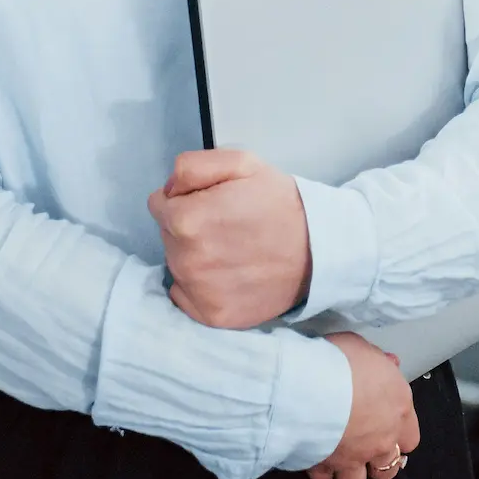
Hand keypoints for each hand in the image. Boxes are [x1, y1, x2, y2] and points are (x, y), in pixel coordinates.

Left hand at [149, 149, 310, 328]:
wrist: (319, 249)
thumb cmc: (280, 204)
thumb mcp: (242, 163)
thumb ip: (192, 166)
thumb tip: (168, 189)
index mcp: (186, 219)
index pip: (159, 203)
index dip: (186, 198)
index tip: (212, 203)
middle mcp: (185, 260)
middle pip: (166, 235)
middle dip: (189, 226)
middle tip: (227, 225)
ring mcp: (198, 292)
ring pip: (176, 264)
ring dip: (194, 255)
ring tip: (232, 249)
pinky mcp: (211, 315)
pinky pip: (185, 296)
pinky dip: (200, 286)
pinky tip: (228, 274)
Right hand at [306, 332, 420, 478]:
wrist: (309, 384)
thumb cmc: (340, 362)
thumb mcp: (364, 348)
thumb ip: (378, 361)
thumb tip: (387, 364)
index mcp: (397, 409)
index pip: (410, 437)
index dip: (399, 435)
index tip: (389, 429)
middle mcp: (381, 439)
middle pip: (388, 468)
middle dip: (376, 464)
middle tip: (364, 451)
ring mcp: (353, 457)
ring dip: (349, 475)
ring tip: (339, 461)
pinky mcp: (326, 466)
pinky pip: (324, 478)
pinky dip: (319, 471)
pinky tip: (314, 457)